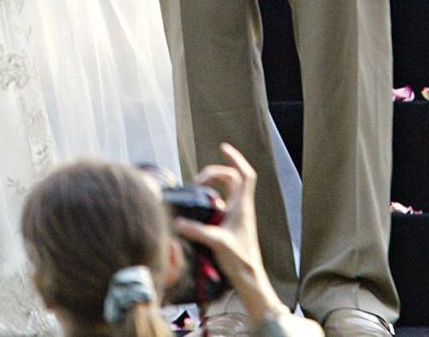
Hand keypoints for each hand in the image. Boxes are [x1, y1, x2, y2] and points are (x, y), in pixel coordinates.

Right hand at [176, 146, 280, 323]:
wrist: (250, 280)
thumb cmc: (241, 261)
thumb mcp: (217, 242)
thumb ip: (197, 230)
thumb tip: (178, 222)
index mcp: (242, 206)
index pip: (244, 175)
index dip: (236, 159)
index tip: (223, 148)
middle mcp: (240, 208)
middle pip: (232, 179)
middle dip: (215, 173)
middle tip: (199, 180)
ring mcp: (236, 217)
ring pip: (226, 193)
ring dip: (212, 187)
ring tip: (197, 190)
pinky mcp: (229, 227)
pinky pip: (220, 207)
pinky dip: (209, 203)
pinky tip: (199, 210)